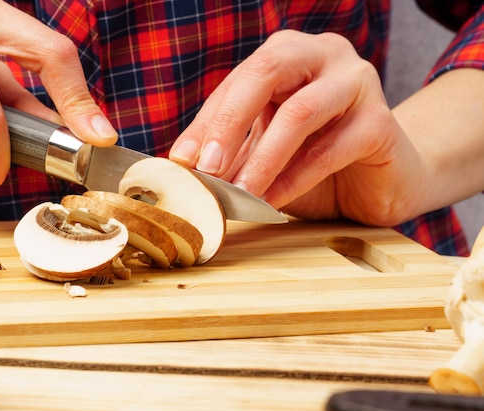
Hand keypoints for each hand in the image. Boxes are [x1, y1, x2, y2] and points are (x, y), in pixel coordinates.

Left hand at [169, 30, 421, 225]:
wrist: (382, 180)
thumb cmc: (316, 160)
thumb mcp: (265, 150)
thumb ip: (232, 151)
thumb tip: (182, 165)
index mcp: (291, 54)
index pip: (239, 80)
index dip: (206, 121)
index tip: (180, 160)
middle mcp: (325, 56)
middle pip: (268, 72)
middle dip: (229, 122)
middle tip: (206, 168)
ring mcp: (358, 84)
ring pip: (299, 112)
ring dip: (261, 159)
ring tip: (236, 193)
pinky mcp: (381, 123)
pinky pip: (329, 150)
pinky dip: (293, 180)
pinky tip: (270, 203)